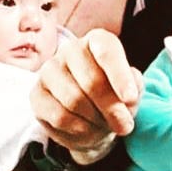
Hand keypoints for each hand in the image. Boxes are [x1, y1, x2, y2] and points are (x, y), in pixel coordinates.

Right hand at [31, 29, 142, 158]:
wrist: (92, 118)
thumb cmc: (115, 97)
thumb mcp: (132, 89)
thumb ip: (134, 87)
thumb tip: (127, 95)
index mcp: (96, 40)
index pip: (106, 51)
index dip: (120, 76)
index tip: (131, 99)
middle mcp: (70, 49)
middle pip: (91, 81)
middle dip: (111, 108)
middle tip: (124, 126)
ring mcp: (49, 71)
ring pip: (74, 101)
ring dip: (96, 120)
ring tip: (105, 125)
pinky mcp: (36, 95)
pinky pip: (59, 117)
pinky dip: (79, 129)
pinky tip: (88, 130)